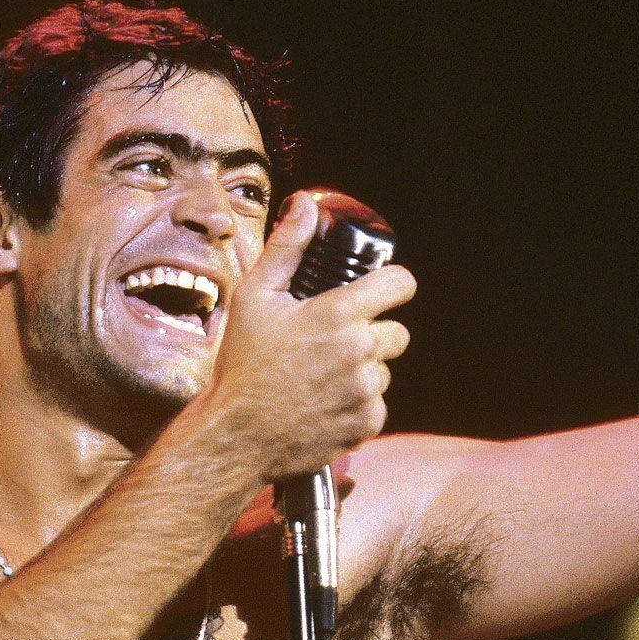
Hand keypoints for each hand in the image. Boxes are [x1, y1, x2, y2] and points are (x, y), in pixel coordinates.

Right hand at [199, 190, 415, 481]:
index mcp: (339, 314)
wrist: (237, 434)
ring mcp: (367, 390)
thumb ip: (286, 247)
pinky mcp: (368, 422)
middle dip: (373, 334)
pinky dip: (357, 404)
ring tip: (321, 377)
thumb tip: (307, 205)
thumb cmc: (242, 364)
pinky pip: (377, 404)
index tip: (380, 292)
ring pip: (384, 370)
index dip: (392, 285)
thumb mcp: (255, 297)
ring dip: (363, 371)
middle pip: (398, 332)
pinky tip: (324, 403)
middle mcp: (361, 351)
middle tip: (334, 343)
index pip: (401, 284)